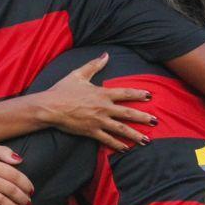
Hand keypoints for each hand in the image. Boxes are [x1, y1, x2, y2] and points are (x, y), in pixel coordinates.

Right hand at [34, 52, 157, 151]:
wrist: (49, 107)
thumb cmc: (62, 89)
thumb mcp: (78, 74)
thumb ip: (94, 65)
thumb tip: (106, 55)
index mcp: (102, 93)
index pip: (125, 93)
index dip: (139, 94)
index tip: (150, 96)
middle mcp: (103, 108)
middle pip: (128, 113)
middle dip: (143, 118)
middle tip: (155, 121)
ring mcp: (98, 121)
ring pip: (121, 129)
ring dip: (135, 135)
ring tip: (146, 140)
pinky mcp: (91, 132)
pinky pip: (107, 140)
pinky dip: (117, 145)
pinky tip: (125, 149)